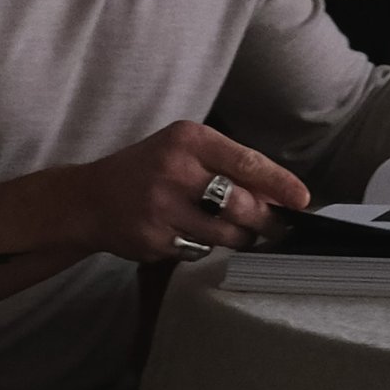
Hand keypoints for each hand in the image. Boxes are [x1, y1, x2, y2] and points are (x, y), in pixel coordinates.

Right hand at [0, 123, 309, 295]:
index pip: (247, 162)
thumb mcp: (182, 152)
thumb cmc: (146, 172)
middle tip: (274, 226)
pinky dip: (204, 246)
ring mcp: (161, 207)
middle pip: (242, 203)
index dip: (280, 184)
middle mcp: (174, 169)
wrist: (87, 199)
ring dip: (238, 236)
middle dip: (265, 220)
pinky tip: (188, 234)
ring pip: (226, 232)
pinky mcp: (153, 238)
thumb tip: (279, 194)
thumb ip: (226, 166)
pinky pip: (200, 249)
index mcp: (187, 139)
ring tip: (230, 229)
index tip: (302, 199)